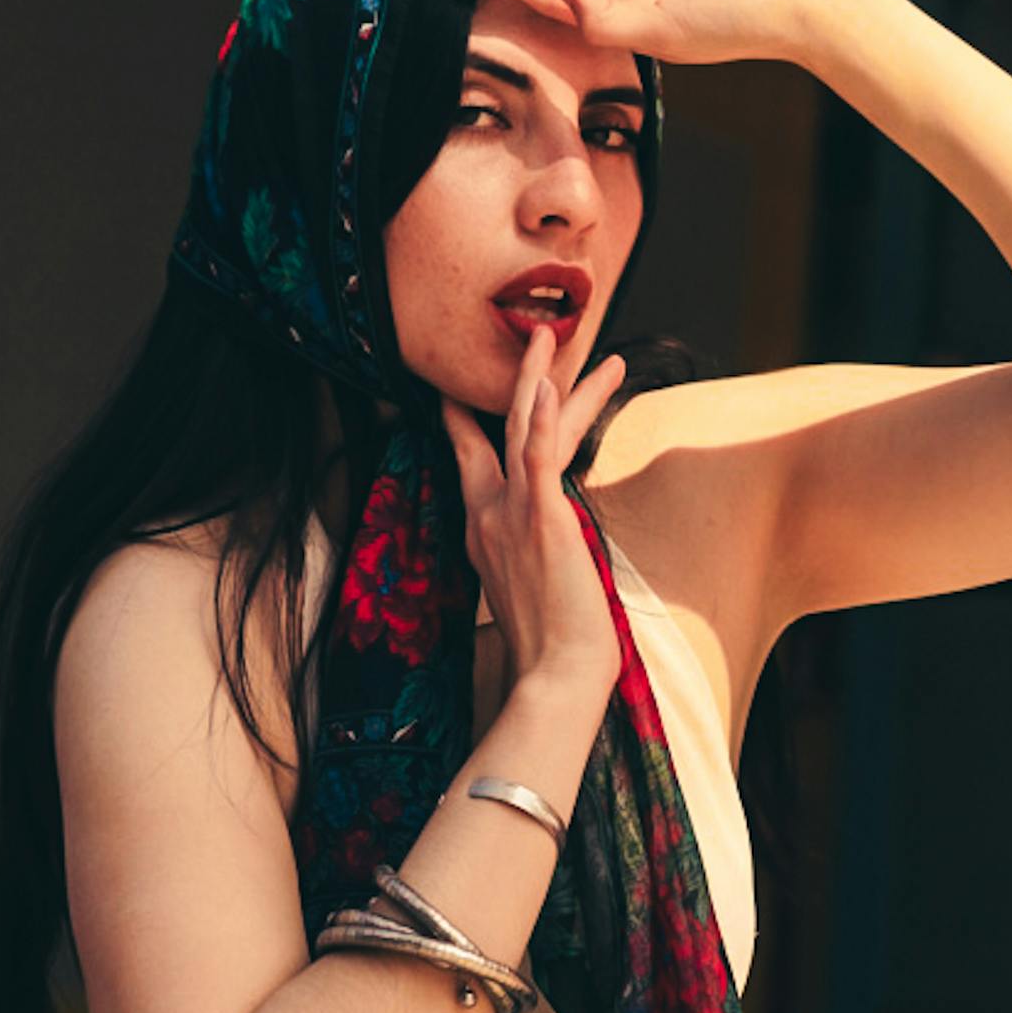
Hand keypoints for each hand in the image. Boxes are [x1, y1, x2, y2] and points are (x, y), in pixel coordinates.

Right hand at [441, 320, 626, 700]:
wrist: (556, 676)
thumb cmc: (550, 648)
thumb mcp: (527, 591)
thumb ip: (524, 558)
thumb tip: (537, 550)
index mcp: (486, 532)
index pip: (473, 462)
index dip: (466, 423)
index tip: (455, 393)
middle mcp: (491, 516)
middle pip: (498, 432)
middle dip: (518, 380)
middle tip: (535, 337)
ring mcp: (513, 514)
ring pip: (520, 428)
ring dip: (535, 377)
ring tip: (547, 336)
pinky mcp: (542, 519)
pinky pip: (537, 458)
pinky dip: (540, 420)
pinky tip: (546, 386)